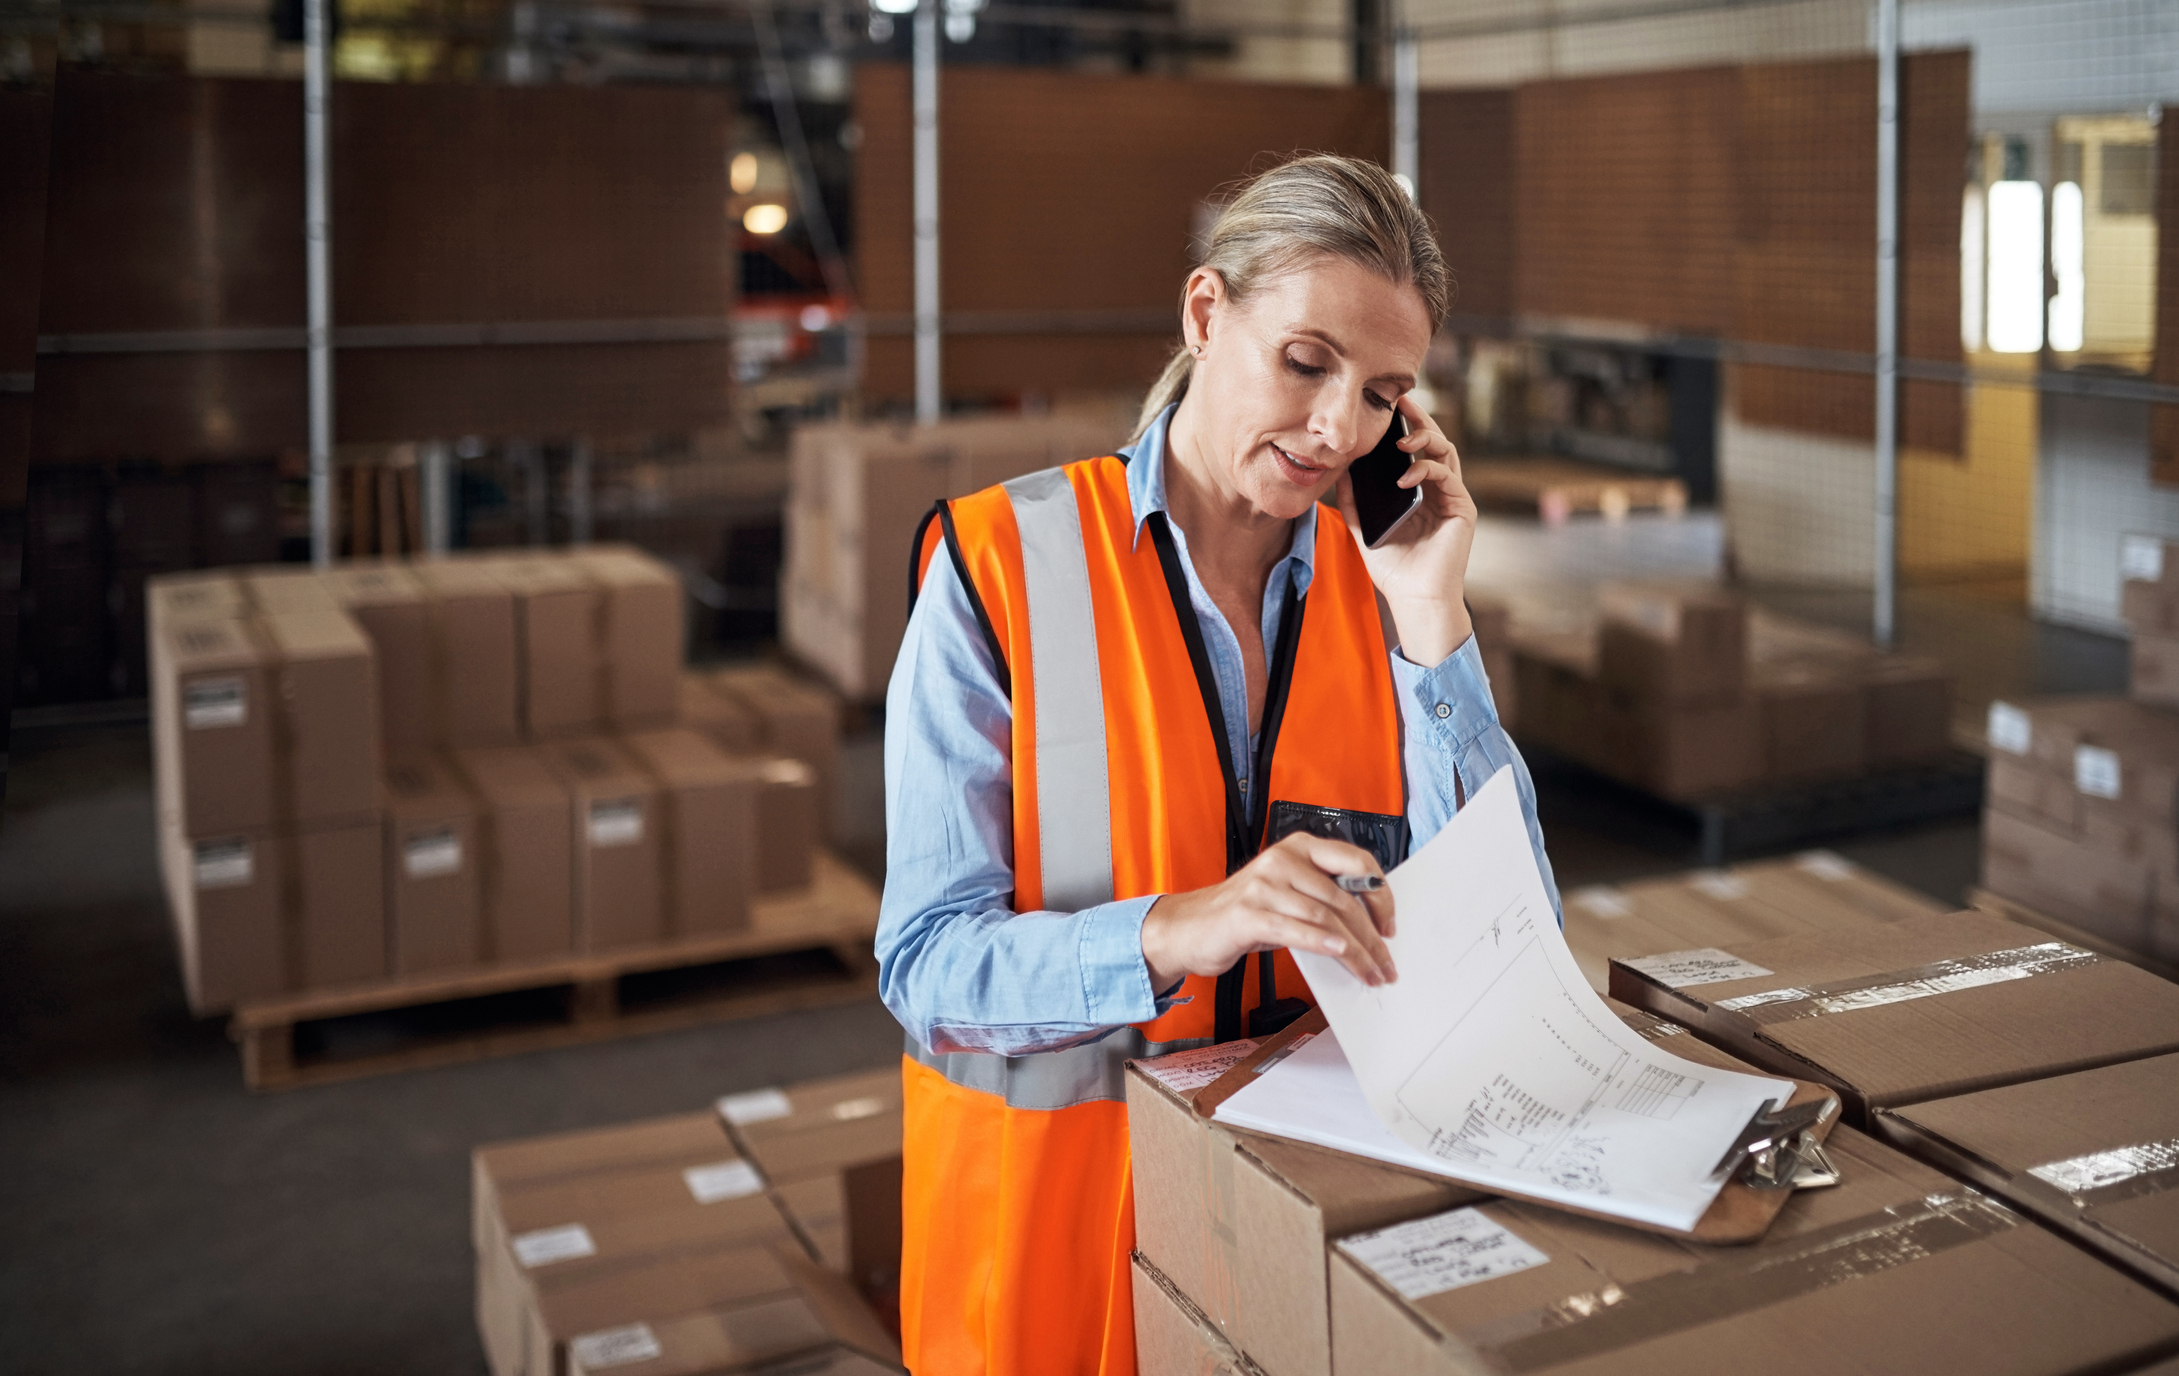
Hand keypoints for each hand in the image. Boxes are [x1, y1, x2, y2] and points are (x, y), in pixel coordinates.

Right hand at [1140, 833, 1396, 991]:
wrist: (1188, 928)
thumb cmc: (1242, 913)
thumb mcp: (1286, 894)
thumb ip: (1321, 897)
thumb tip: (1367, 923)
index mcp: (1297, 847)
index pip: (1356, 862)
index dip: (1380, 895)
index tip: (1390, 925)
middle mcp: (1281, 860)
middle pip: (1343, 898)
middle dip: (1371, 936)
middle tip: (1385, 962)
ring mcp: (1264, 885)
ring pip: (1326, 918)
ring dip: (1355, 951)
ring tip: (1369, 972)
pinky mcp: (1249, 913)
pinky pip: (1298, 929)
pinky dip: (1325, 944)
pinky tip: (1342, 955)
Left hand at [1335, 393, 1477, 665]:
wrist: (1415, 598)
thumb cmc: (1393, 568)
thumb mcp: (1364, 529)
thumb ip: (1354, 502)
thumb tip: (1340, 473)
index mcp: (1419, 492)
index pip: (1415, 450)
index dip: (1404, 426)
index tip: (1387, 407)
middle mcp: (1439, 491)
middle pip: (1434, 442)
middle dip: (1419, 419)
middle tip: (1401, 400)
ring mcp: (1453, 498)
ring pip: (1446, 452)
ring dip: (1426, 438)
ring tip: (1402, 439)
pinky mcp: (1462, 509)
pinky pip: (1447, 477)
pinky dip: (1426, 471)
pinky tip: (1405, 477)